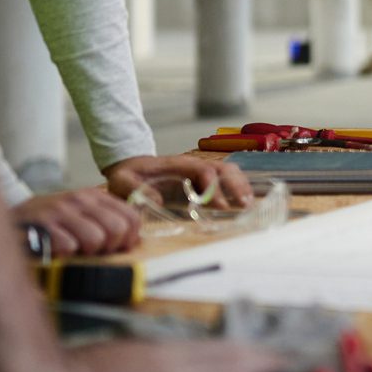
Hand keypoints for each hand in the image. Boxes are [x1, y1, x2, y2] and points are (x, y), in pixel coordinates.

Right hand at [12, 188, 142, 256]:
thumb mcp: (80, 214)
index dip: (129, 239)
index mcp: (93, 197)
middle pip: (118, 228)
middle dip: (110, 247)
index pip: (131, 217)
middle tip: (94, 252)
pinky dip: (65, 255)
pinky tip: (56, 251)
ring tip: (74, 251)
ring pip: (96, 238)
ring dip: (86, 252)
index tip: (116, 248)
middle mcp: (80, 200)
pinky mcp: (43, 225)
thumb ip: (106, 222)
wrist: (7, 217)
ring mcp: (61, 211)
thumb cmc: (49, 222)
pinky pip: (68, 246)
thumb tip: (133, 241)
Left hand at [103, 152, 253, 208]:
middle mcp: (195, 167)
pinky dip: (238, 191)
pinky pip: (226, 182)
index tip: (219, 206)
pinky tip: (243, 206)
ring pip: (229, 174)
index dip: (213, 187)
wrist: (132, 169)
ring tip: (248, 206)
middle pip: (224, 169)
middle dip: (236, 186)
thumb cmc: (129, 175)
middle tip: (244, 205)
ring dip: (241, 187)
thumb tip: (157, 201)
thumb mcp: (123, 181)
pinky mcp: (203, 184)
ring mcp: (201, 174)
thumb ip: (134, 189)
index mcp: (179, 165)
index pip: (203, 171)